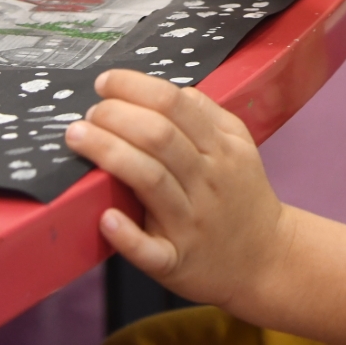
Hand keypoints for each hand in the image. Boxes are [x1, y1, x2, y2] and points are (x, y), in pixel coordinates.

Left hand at [65, 69, 291, 311]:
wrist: (267, 259)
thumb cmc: (242, 198)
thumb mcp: (240, 147)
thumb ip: (209, 114)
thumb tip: (172, 91)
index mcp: (222, 148)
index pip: (175, 104)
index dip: (135, 87)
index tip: (106, 82)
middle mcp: (208, 181)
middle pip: (159, 136)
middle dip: (116, 115)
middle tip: (90, 113)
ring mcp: (192, 223)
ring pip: (150, 180)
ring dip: (109, 153)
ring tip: (78, 137)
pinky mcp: (177, 261)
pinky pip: (150, 249)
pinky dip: (126, 234)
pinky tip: (106, 218)